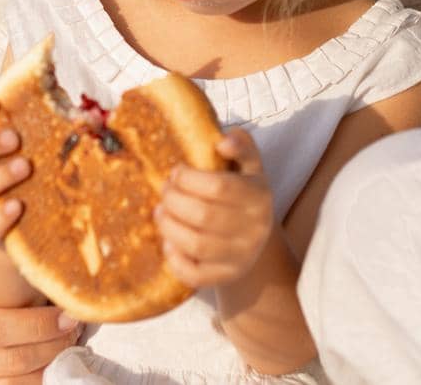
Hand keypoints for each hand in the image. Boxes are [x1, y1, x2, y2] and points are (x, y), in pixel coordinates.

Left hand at [154, 127, 274, 290]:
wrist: (258, 240)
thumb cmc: (245, 194)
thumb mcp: (250, 166)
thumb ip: (241, 144)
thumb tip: (221, 143)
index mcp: (259, 196)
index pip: (219, 187)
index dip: (189, 178)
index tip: (176, 171)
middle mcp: (254, 229)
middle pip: (203, 216)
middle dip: (173, 200)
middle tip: (164, 190)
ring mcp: (241, 256)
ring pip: (196, 244)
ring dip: (169, 226)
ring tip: (161, 212)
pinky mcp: (226, 277)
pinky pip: (195, 274)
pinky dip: (175, 260)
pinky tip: (168, 242)